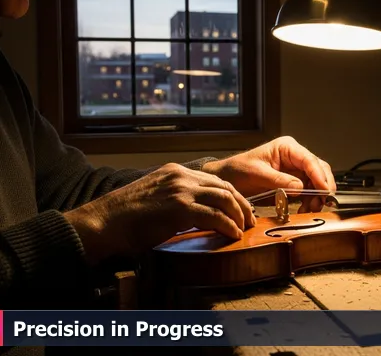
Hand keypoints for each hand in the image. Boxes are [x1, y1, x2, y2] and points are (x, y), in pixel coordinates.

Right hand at [64, 163, 254, 265]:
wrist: (104, 222)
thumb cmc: (126, 217)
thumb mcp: (157, 197)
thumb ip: (179, 199)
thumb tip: (200, 214)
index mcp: (176, 171)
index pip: (215, 181)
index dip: (233, 196)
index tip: (242, 210)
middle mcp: (181, 176)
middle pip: (225, 187)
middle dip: (242, 205)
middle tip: (250, 221)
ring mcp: (181, 190)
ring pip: (224, 199)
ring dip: (239, 216)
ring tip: (243, 229)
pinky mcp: (180, 208)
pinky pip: (215, 216)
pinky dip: (228, 226)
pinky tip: (232, 235)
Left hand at [202, 136, 335, 212]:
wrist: (227, 179)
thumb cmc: (238, 170)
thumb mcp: (257, 174)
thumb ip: (279, 180)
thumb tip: (300, 188)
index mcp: (287, 147)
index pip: (309, 160)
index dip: (319, 175)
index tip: (324, 190)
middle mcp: (295, 157)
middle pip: (319, 170)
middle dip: (322, 187)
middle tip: (321, 202)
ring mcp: (296, 170)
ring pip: (317, 182)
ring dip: (317, 196)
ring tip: (311, 209)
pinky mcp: (294, 183)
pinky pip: (308, 192)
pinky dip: (310, 201)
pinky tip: (305, 209)